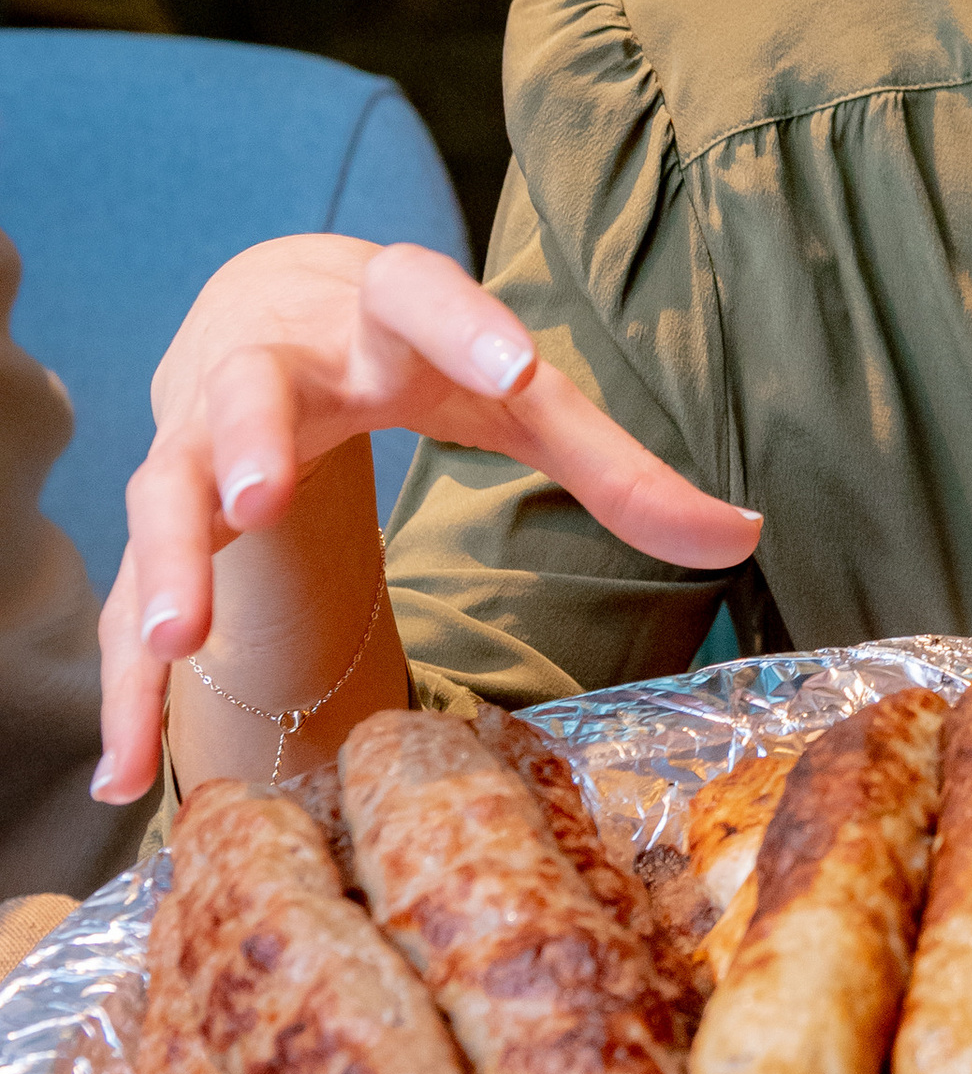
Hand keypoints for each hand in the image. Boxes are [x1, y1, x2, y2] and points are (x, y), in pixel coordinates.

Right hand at [96, 235, 760, 802]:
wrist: (267, 304)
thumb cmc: (412, 354)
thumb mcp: (509, 392)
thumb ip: (614, 463)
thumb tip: (747, 535)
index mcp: (378, 317)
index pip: (421, 294)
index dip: (467, 322)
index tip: (517, 367)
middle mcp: (271, 365)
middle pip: (249, 390)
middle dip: (250, 442)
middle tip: (260, 504)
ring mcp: (196, 440)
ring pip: (162, 491)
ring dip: (165, 564)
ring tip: (179, 639)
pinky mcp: (162, 517)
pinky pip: (125, 607)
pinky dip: (126, 692)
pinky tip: (123, 779)